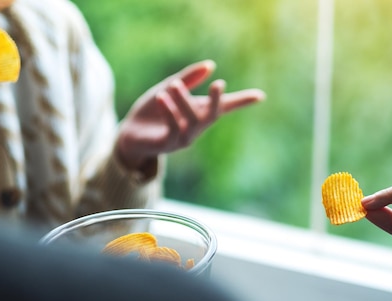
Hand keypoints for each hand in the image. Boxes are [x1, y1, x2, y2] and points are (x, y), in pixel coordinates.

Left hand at [116, 60, 265, 170]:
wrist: (130, 132)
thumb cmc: (152, 111)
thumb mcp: (168, 89)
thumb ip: (187, 79)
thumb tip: (210, 65)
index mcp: (199, 111)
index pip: (225, 106)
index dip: (243, 101)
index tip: (261, 95)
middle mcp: (196, 127)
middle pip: (213, 115)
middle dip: (218, 101)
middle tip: (219, 84)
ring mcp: (184, 137)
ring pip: (193, 120)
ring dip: (184, 101)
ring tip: (173, 85)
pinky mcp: (168, 144)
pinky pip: (174, 128)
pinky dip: (169, 112)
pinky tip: (161, 97)